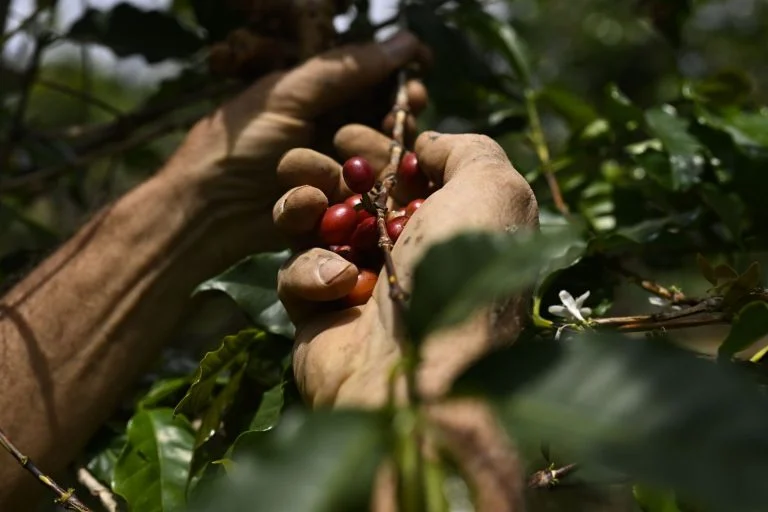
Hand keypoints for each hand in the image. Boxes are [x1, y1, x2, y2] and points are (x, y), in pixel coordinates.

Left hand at [157, 32, 428, 268]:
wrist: (209, 211)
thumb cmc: (240, 144)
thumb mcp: (288, 94)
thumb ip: (346, 69)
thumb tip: (405, 40)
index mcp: (316, 94)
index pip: (370, 78)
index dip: (398, 72)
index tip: (423, 66)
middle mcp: (329, 128)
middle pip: (383, 117)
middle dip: (398, 113)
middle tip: (409, 109)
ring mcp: (334, 169)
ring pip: (378, 157)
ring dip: (374, 152)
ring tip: (364, 157)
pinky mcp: (334, 207)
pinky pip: (360, 195)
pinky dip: (349, 189)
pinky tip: (336, 193)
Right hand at [273, 126, 538, 407]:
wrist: (417, 374)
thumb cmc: (460, 275)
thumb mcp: (493, 191)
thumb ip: (469, 151)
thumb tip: (428, 142)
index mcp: (451, 228)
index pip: (405, 178)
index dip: (377, 150)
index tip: (351, 132)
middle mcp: (408, 259)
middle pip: (355, 199)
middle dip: (331, 174)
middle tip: (313, 158)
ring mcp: (363, 290)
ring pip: (315, 230)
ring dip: (305, 211)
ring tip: (306, 204)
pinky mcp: (320, 319)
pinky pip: (298, 277)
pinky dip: (312, 273)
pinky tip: (337, 287)